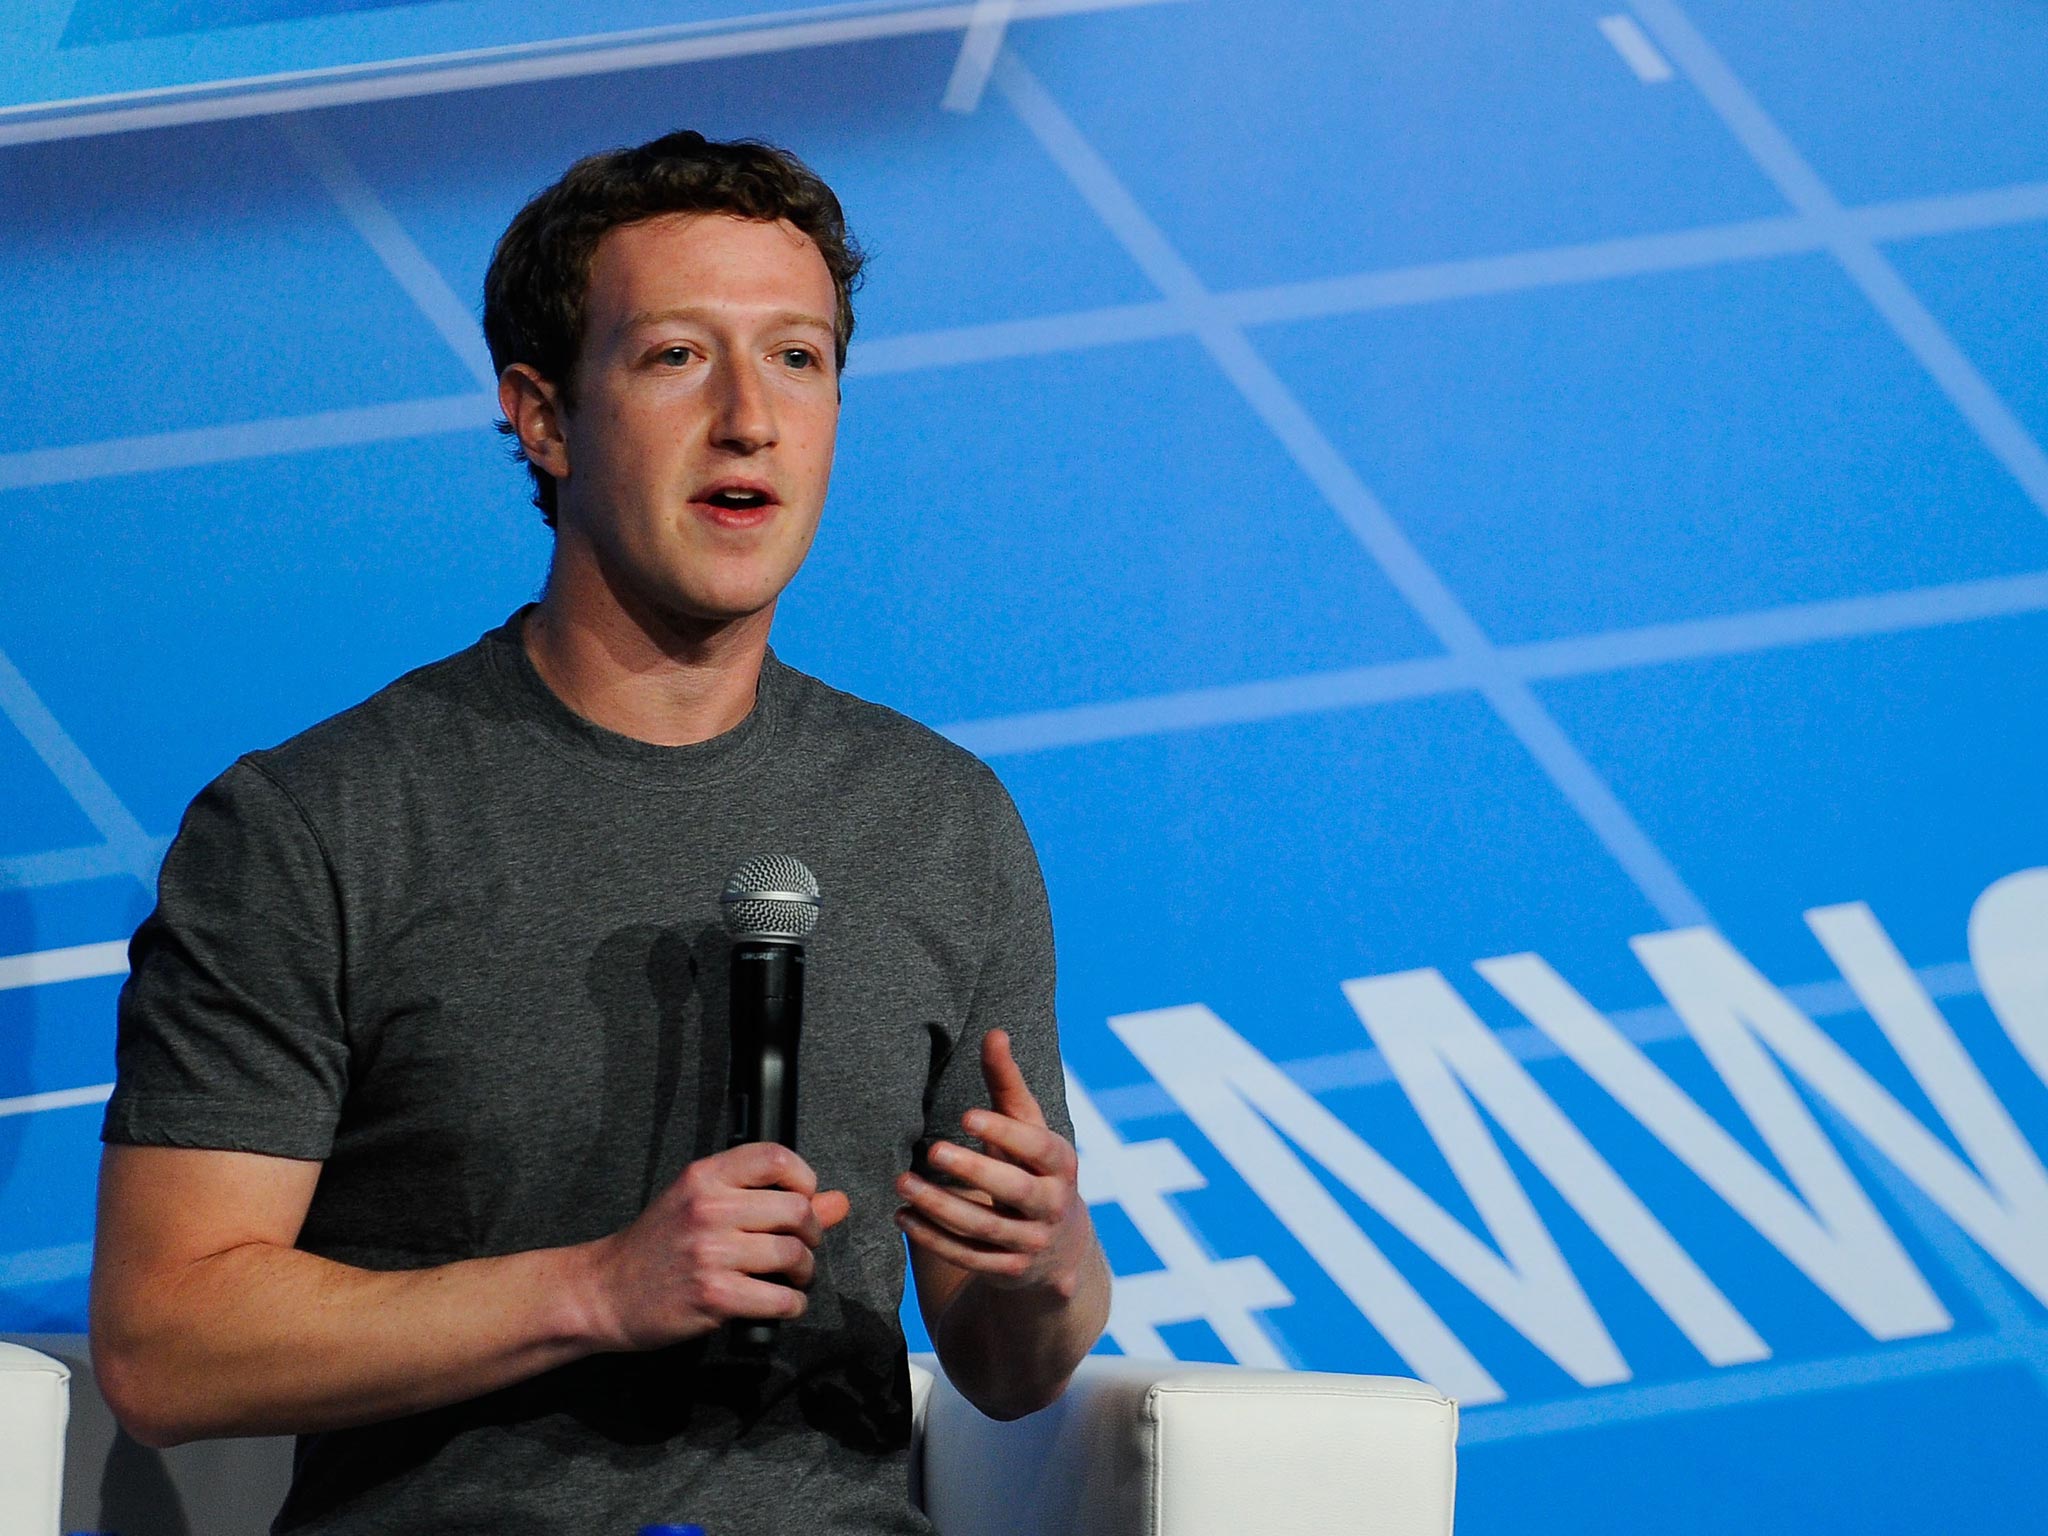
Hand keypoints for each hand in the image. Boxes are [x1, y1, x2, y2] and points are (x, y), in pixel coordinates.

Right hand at [584, 1142, 850, 1350]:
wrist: (605, 1291)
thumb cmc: (658, 1246)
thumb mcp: (705, 1206)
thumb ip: (769, 1198)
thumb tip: (837, 1201)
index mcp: (705, 1176)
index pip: (775, 1157)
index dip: (805, 1178)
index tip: (806, 1198)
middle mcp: (708, 1208)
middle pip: (796, 1209)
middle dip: (813, 1234)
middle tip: (801, 1248)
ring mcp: (710, 1252)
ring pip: (793, 1254)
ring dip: (804, 1272)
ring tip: (792, 1278)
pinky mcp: (713, 1295)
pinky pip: (779, 1299)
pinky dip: (791, 1305)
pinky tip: (780, 1304)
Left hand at [895, 1030, 1092, 1298]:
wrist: (1059, 1246)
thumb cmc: (1034, 1166)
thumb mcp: (1028, 1128)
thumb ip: (1008, 1085)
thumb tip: (994, 1033)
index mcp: (1061, 1163)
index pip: (1037, 1147)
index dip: (1004, 1132)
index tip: (965, 1115)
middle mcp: (1052, 1205)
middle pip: (1013, 1190)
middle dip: (973, 1172)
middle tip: (932, 1150)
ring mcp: (1031, 1242)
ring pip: (984, 1228)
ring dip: (940, 1207)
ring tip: (902, 1182)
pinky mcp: (1007, 1271)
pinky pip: (967, 1257)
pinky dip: (933, 1238)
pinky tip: (903, 1216)